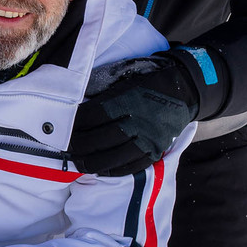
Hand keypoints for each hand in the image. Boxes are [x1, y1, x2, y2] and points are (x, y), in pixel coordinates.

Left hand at [68, 48, 208, 174]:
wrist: (185, 88)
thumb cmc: (149, 80)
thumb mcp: (124, 76)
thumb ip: (101, 89)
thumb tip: (75, 104)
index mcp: (125, 100)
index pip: (90, 117)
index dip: (72, 126)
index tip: (61, 130)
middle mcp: (135, 121)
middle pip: (96, 140)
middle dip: (75, 147)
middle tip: (63, 149)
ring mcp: (146, 139)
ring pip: (110, 158)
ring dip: (89, 162)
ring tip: (77, 162)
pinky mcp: (155, 151)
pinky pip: (129, 167)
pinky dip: (111, 171)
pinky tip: (98, 169)